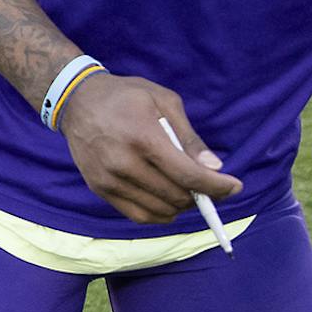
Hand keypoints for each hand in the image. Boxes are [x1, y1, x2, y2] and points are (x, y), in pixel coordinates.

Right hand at [55, 73, 240, 223]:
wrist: (76, 100)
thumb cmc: (125, 96)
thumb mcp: (163, 101)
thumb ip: (189, 137)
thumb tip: (213, 167)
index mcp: (143, 137)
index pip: (187, 175)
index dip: (216, 186)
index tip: (235, 187)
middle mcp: (123, 163)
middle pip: (175, 196)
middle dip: (201, 195)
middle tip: (210, 186)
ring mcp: (109, 180)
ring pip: (159, 210)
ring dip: (181, 206)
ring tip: (188, 191)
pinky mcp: (100, 189)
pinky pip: (138, 215)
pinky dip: (160, 214)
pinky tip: (168, 201)